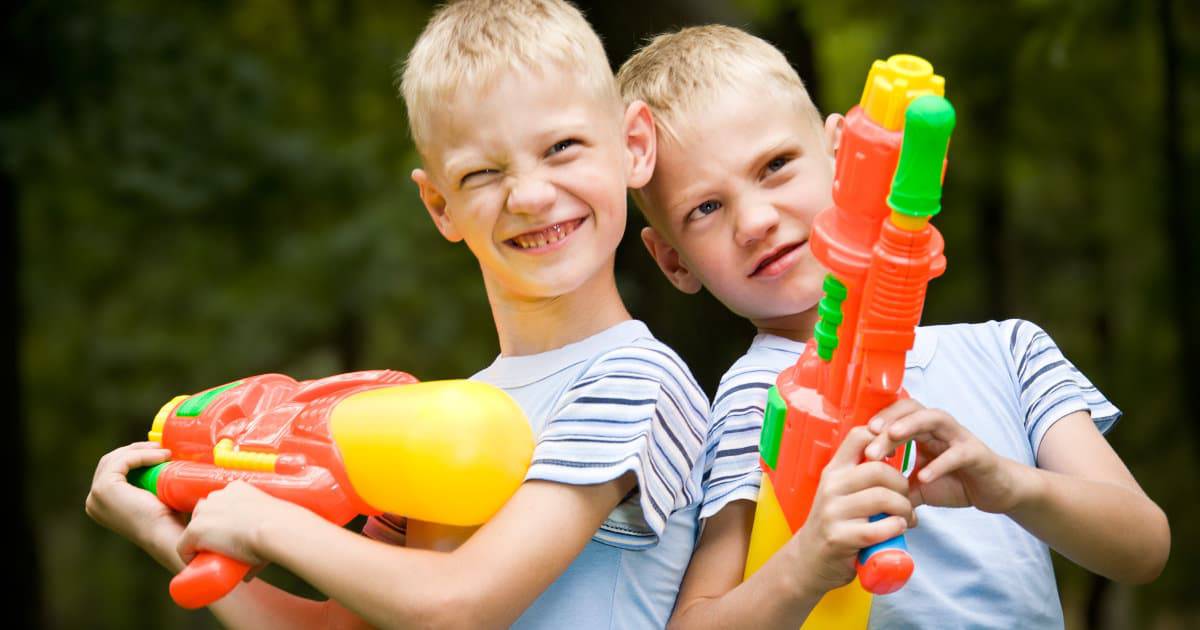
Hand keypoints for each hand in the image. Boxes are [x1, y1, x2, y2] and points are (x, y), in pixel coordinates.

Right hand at [85, 442, 185, 551]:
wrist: (167, 536)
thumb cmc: (168, 521)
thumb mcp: (153, 495)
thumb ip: (149, 481)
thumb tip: (165, 456)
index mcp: (102, 504)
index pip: (113, 470)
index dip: (134, 456)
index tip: (159, 451)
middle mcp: (93, 501)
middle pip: (111, 461)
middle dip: (136, 450)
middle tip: (162, 447)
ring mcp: (96, 495)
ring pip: (115, 459)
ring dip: (141, 450)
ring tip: (165, 452)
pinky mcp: (104, 488)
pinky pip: (122, 461)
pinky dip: (142, 454)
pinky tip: (162, 456)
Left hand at [176, 481, 299, 572]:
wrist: (277, 528)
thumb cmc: (282, 526)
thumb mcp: (270, 524)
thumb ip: (262, 540)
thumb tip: (251, 569)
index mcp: (237, 488)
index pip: (220, 502)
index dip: (222, 520)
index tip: (230, 535)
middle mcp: (218, 496)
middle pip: (203, 511)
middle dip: (209, 528)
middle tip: (220, 546)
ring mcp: (205, 513)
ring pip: (193, 527)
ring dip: (199, 540)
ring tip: (210, 556)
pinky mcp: (196, 530)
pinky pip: (183, 546)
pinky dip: (188, 556)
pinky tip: (196, 565)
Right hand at [789, 426, 914, 593]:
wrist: (809, 559)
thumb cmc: (835, 524)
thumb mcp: (840, 492)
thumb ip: (861, 476)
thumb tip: (899, 461)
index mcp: (834, 471)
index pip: (859, 436)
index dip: (885, 440)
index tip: (896, 458)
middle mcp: (831, 487)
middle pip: (879, 469)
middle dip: (902, 485)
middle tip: (907, 499)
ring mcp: (833, 512)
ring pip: (882, 498)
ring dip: (904, 509)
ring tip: (906, 518)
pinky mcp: (839, 537)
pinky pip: (879, 528)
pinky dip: (896, 528)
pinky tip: (897, 530)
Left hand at [864, 399, 1022, 513]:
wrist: (994, 491)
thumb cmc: (956, 482)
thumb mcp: (920, 487)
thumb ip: (898, 489)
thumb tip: (871, 500)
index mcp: (923, 431)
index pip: (897, 415)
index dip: (878, 421)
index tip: (859, 439)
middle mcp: (939, 428)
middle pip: (911, 411)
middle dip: (888, 421)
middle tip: (869, 441)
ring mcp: (958, 438)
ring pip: (934, 419)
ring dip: (910, 425)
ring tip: (891, 437)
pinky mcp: (976, 454)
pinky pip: (956, 454)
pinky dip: (939, 463)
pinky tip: (923, 475)